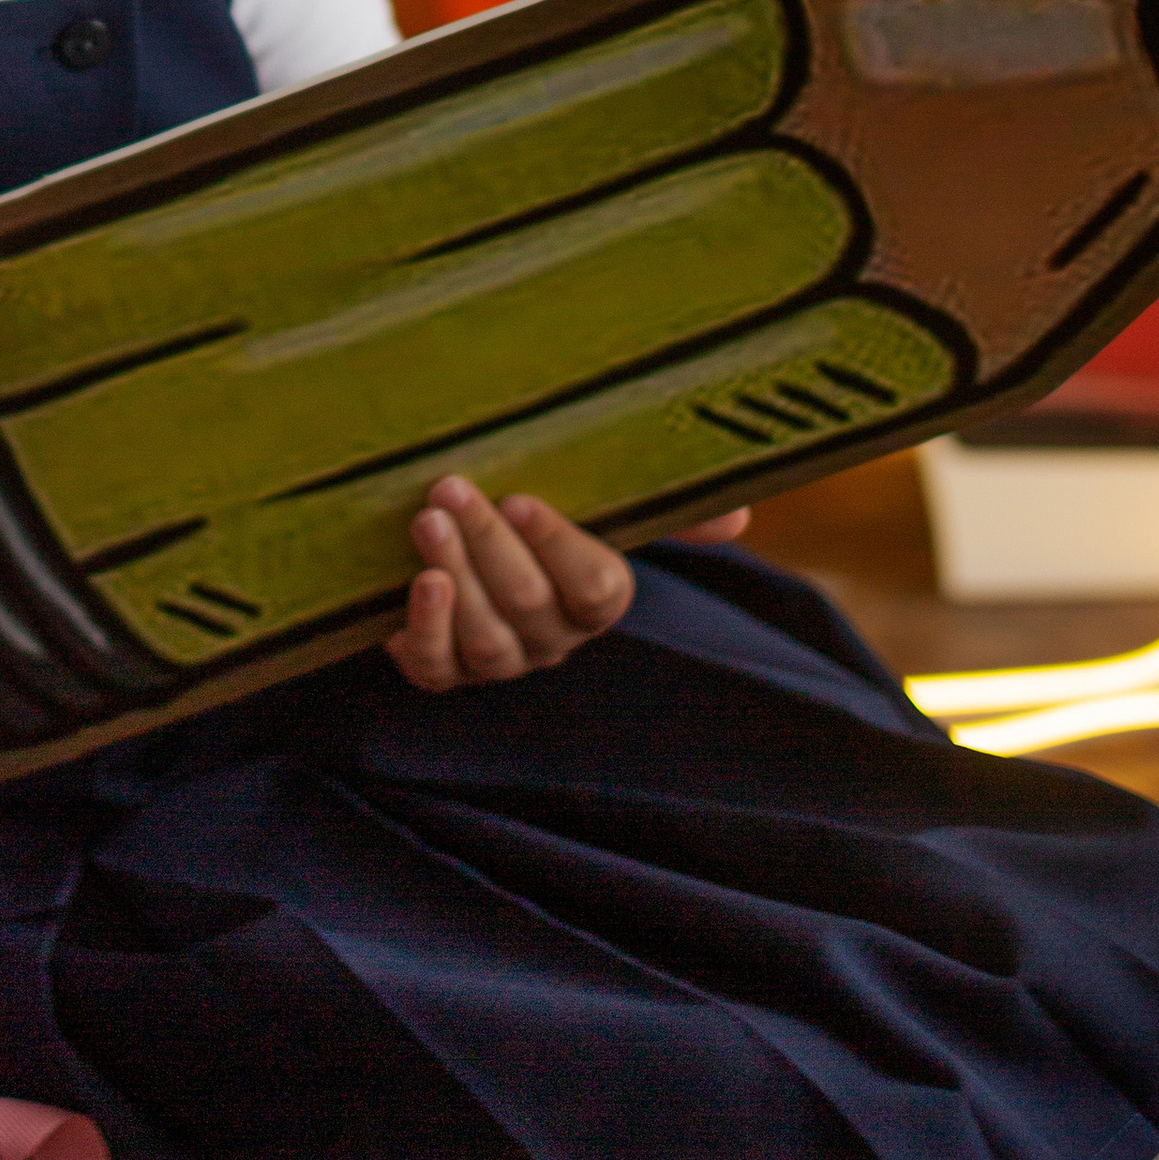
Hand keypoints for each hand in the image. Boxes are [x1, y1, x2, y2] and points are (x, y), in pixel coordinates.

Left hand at [383, 476, 750, 691]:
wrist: (460, 539)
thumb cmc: (535, 516)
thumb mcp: (597, 502)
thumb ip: (665, 507)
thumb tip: (741, 514)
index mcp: (597, 598)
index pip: (596, 588)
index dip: (559, 547)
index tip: (521, 497)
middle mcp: (552, 638)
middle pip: (529, 603)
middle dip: (489, 543)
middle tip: (450, 488)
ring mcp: (498, 660)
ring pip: (485, 636)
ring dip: (454, 576)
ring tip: (425, 522)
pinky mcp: (442, 671)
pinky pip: (436, 667)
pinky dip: (424, 628)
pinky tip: (417, 584)